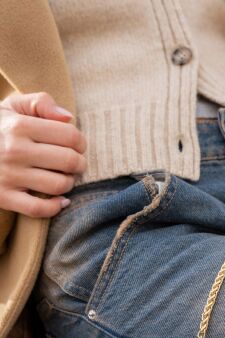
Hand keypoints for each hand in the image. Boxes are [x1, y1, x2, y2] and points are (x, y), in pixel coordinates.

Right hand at [0, 91, 86, 217]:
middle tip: (75, 164)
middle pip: (69, 161)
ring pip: (59, 185)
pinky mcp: (3, 197)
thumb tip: (68, 118)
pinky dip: (55, 207)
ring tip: (64, 178)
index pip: (70, 135)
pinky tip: (60, 201)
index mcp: (20, 125)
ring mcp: (9, 176)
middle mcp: (15, 150)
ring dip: (69, 183)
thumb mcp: (12, 107)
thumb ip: (40, 104)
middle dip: (79, 164)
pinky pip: (39, 209)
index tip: (77, 146)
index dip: (81, 142)